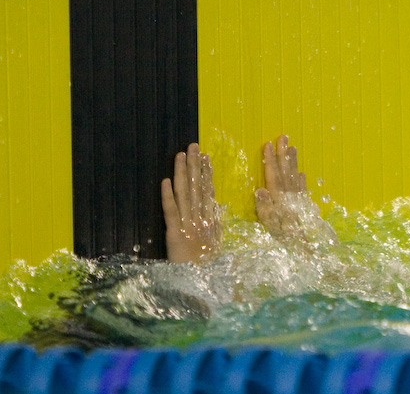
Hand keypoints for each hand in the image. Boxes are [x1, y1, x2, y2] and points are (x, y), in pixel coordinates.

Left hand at [161, 143, 222, 263]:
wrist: (202, 288)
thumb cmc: (209, 271)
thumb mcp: (216, 247)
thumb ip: (216, 228)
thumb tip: (217, 209)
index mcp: (211, 222)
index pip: (208, 192)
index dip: (206, 174)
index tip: (205, 157)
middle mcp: (200, 220)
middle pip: (197, 188)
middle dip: (195, 166)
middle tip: (193, 146)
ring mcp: (188, 226)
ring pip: (185, 195)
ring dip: (182, 173)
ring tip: (180, 155)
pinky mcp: (174, 235)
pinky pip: (171, 212)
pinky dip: (168, 196)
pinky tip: (165, 181)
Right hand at [255, 135, 335, 244]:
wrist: (304, 249)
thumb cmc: (283, 239)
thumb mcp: (269, 226)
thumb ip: (264, 208)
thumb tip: (260, 189)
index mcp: (279, 199)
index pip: (273, 175)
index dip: (270, 159)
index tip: (268, 144)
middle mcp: (289, 196)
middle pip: (286, 171)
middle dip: (283, 154)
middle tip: (283, 137)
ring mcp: (298, 200)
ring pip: (294, 176)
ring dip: (293, 162)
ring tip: (293, 147)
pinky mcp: (304, 208)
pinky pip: (302, 189)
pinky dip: (300, 180)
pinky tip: (300, 173)